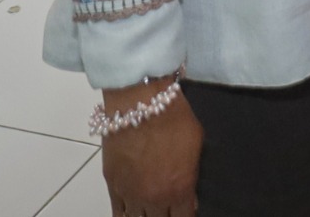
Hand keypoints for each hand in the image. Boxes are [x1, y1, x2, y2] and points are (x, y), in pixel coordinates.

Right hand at [99, 80, 201, 216]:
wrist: (140, 103)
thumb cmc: (174, 118)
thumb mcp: (196, 145)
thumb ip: (193, 174)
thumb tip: (190, 196)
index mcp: (180, 189)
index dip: (186, 215)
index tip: (186, 211)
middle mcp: (154, 198)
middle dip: (166, 216)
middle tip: (168, 209)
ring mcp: (131, 194)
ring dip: (145, 216)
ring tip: (150, 210)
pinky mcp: (112, 185)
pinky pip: (117, 212)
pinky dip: (125, 214)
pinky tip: (131, 213)